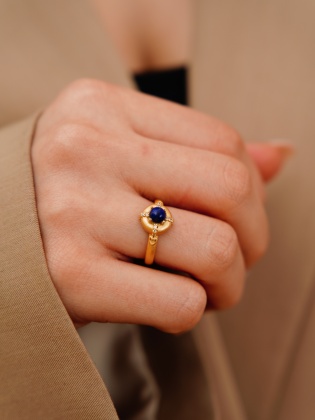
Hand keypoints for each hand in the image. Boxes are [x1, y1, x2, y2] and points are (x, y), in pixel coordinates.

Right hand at [31, 79, 287, 332]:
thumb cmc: (63, 194)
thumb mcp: (119, 150)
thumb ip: (199, 151)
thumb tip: (281, 155)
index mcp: (99, 107)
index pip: (223, 140)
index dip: (252, 188)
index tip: (236, 218)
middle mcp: (83, 149)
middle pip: (230, 188)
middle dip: (253, 236)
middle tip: (235, 258)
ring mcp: (73, 213)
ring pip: (216, 249)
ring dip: (229, 281)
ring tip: (207, 287)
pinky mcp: (68, 278)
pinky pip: (180, 303)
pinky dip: (192, 311)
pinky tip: (169, 304)